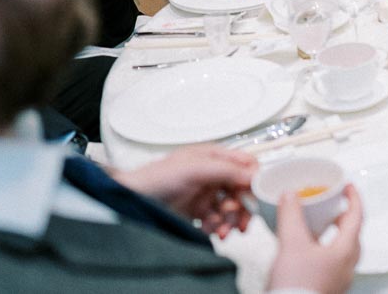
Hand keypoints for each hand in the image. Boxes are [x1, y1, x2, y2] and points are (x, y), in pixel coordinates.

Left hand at [111, 145, 256, 238]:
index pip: (246, 165)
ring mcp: (206, 193)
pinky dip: (219, 227)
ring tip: (223, 230)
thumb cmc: (156, 178)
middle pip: (242, 190)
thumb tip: (254, 174)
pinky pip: (219, 220)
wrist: (131, 201)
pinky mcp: (199, 212)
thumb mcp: (194, 169)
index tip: (256, 196)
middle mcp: (213, 174)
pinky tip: (212, 230)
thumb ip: (226, 170)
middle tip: (241, 222)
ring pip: (232, 208)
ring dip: (231, 220)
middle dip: (243, 207)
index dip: (254, 180)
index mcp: (215, 157)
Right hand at [269, 183, 362, 293]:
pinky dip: (323, 251)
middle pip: (352, 234)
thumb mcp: (291, 243)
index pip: (357, 216)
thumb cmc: (297, 287)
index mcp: (345, 251)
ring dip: (333, 235)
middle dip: (344, 217)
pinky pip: (331, 264)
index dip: (353, 197)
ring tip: (318, 228)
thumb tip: (291, 197)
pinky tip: (307, 253)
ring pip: (342, 251)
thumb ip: (291, 215)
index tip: (349, 187)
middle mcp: (346, 267)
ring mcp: (338, 280)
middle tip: (334, 206)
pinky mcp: (327, 288)